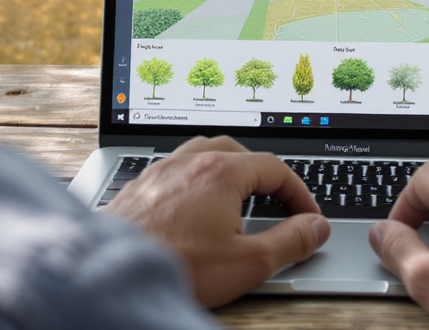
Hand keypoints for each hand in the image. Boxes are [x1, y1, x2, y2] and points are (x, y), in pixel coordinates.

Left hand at [103, 136, 330, 307]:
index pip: (275, 168)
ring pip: (203, 155)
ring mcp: (160, 172)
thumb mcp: (248, 262)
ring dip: (228, 171)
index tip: (309, 218)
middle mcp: (189, 162)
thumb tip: (315, 228)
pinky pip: (176, 171)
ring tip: (238, 198)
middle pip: (239, 152)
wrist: (113, 275)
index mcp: (221, 171)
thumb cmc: (175, 266)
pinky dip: (196, 181)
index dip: (299, 193)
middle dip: (264, 175)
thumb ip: (290, 242)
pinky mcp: (138, 188)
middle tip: (278, 202)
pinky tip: (195, 208)